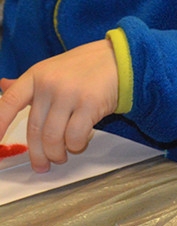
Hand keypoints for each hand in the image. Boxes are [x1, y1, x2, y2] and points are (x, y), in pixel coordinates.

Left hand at [0, 40, 119, 171]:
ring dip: (57, 153)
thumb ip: (28, 84)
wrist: (117, 60)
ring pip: (54, 137)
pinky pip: (75, 136)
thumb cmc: (84, 68)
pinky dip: (76, 145)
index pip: (9, 102)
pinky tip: (78, 144)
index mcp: (35, 76)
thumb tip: (4, 86)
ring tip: (61, 157)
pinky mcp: (90, 105)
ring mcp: (69, 95)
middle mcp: (49, 85)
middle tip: (41, 165)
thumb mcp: (50, 70)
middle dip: (37, 153)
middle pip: (35, 129)